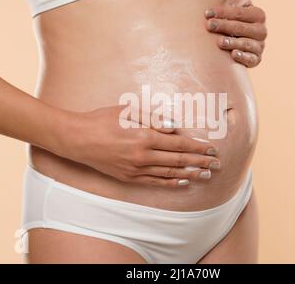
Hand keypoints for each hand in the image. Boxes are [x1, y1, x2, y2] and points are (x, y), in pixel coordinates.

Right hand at [55, 105, 219, 187]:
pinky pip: (154, 181)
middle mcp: (143, 155)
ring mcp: (135, 169)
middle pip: (178, 159)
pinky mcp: (128, 177)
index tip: (211, 149)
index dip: (197, 146)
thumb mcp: (127, 111)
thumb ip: (154, 118)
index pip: (179, 143)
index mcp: (144, 136)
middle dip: (200, 162)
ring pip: (169, 173)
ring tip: (206, 175)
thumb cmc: (102, 120)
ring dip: (190, 174)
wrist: (77, 139)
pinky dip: (170, 182)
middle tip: (217, 164)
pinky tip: (182, 182)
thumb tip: (175, 127)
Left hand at [204, 0, 266, 67]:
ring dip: (233, 42)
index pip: (239, 12)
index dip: (223, 12)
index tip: (206, 14)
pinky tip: (233, 54)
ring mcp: (260, 46)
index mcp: (258, 15)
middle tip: (209, 25)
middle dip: (224, 26)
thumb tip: (228, 6)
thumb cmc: (235, 19)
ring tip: (220, 42)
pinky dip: (243, 57)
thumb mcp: (236, 6)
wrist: (241, 37)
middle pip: (242, 28)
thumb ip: (234, 3)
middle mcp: (261, 31)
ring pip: (246, 44)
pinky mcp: (256, 59)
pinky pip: (251, 59)